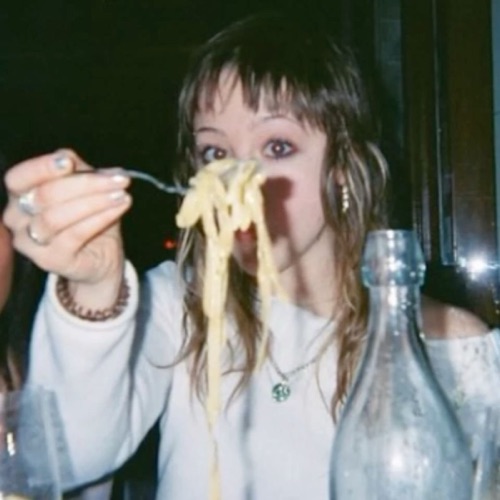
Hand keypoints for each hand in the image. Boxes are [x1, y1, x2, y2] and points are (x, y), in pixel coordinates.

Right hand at [3, 150, 131, 307]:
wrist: (101, 256)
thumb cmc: (89, 217)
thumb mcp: (85, 187)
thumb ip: (76, 170)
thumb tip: (70, 157)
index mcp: (21, 195)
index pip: (19, 178)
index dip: (42, 168)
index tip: (69, 162)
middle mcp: (17, 219)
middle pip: (45, 195)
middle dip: (86, 184)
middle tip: (120, 179)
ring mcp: (31, 242)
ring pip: (57, 217)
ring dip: (95, 202)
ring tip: (122, 195)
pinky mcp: (51, 260)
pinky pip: (74, 235)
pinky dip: (99, 218)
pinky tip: (118, 208)